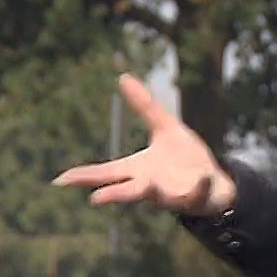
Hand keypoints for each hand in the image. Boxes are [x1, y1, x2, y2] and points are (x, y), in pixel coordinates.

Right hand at [51, 74, 235, 216]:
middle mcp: (150, 186)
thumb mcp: (165, 127)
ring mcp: (172, 195)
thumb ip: (145, 106)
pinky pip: (198, 194)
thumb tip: (123, 77)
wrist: (216, 182)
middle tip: (94, 200)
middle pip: (126, 191)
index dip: (83, 176)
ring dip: (152, 192)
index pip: (106, 174)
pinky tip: (202, 180)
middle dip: (112, 195)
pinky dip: (200, 188)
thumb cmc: (184, 158)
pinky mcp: (196, 198)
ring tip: (147, 186)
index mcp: (138, 170)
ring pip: (159, 197)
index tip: (60, 180)